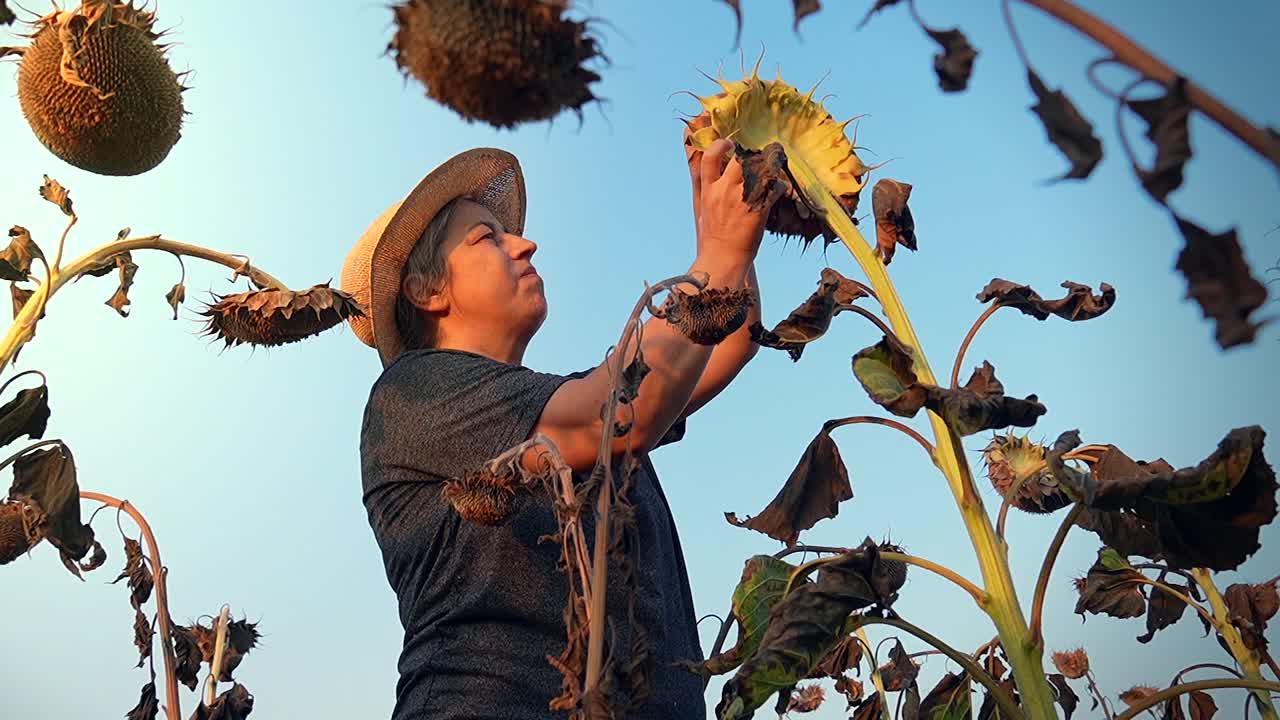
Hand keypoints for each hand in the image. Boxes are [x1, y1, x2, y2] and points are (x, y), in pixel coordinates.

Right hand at [684, 129, 782, 261]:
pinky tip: (779, 188)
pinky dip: (779, 185)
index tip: (729, 143)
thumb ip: (709, 190)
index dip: (720, 145)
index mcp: (708, 190)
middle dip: (751, 151)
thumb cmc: (713, 237)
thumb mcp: (704, 209)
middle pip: (739, 158)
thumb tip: (715, 176)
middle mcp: (723, 191)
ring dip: (770, 164)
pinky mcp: (758, 209)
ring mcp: (741, 199)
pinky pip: (774, 188)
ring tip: (774, 165)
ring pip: (760, 168)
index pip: (710, 157)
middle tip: (761, 152)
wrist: (722, 258)